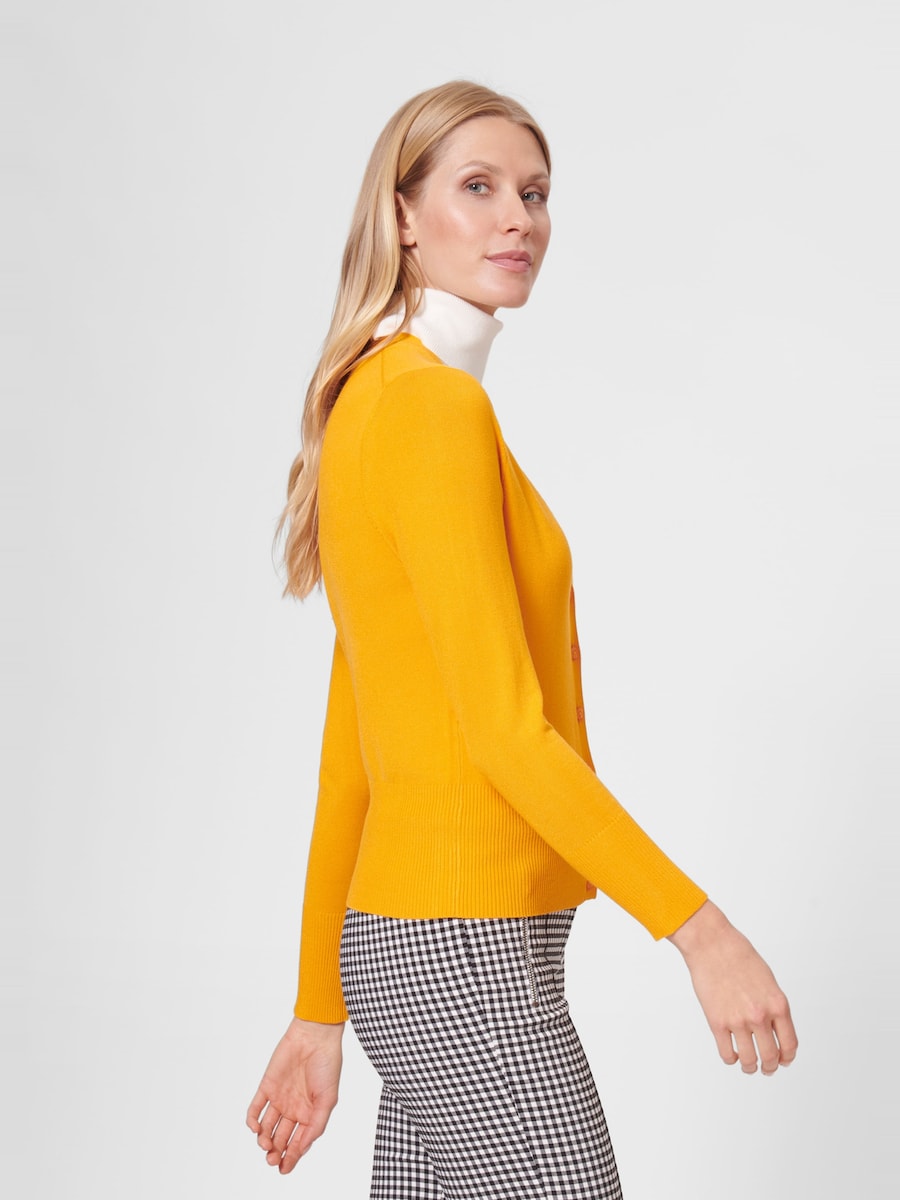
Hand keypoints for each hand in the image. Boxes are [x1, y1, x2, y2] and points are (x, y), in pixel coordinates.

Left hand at [246, 1017, 343, 1172]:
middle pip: (280, 1138)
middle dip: (275, 1152)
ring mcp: (279, 1098)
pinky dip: (252, 1121)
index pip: (298, 1142)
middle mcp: (293, 1108)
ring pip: (266, 1127)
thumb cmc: (327, 1065)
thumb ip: (316, 1125)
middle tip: (272, 1159)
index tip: (284, 1169)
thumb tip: (302, 1148)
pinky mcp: (266, 1086)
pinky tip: (256, 1128)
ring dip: (263, 1140)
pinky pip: (255, 1108)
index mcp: (310, 1113)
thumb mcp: (328, 1100)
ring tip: (266, 1144)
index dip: (291, 1157)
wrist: (315, 1037)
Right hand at [668, 900, 797, 1074]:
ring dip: (750, 1067)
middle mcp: (760, 1016)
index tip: (784, 1060)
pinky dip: (731, 1059)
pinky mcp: (716, 1022)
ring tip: (748, 1065)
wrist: (712, 944)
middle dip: (770, 1067)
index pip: (790, 1045)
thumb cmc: (739, 955)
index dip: (787, 1058)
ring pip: (749, 1060)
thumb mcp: (768, 980)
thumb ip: (773, 1006)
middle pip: (771, 1057)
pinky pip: (727, 1054)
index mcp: (778, 1005)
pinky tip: (731, 1054)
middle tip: (766, 1068)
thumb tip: (774, 1029)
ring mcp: (738, 1021)